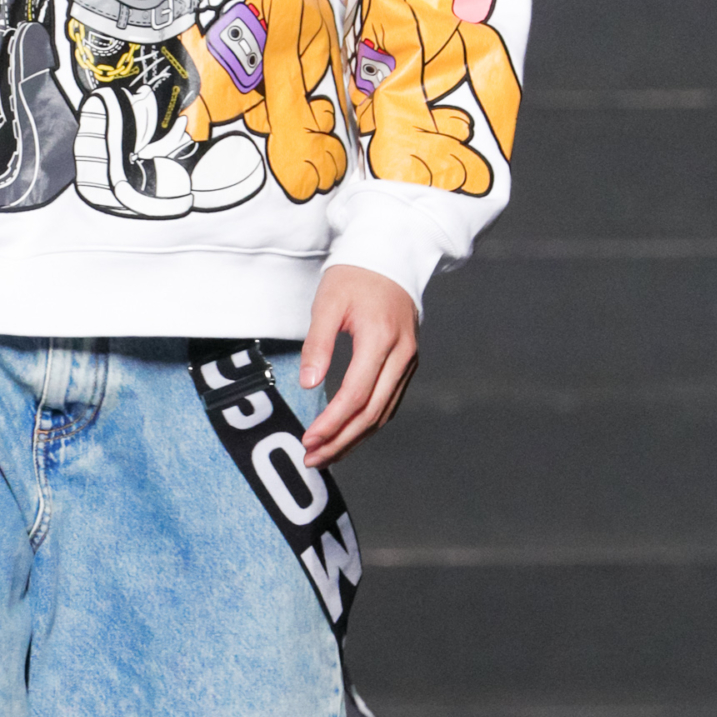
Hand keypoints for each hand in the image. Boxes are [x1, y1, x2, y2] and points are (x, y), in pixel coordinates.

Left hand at [298, 265, 417, 467]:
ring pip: (383, 413)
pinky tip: (348, 435)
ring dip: (354, 439)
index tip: (308, 440)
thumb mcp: (328, 302)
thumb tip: (309, 386)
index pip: (356, 395)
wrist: (391, 256)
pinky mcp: (407, 364)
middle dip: (341, 441)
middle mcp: (402, 355)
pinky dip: (368, 424)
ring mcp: (409, 361)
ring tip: (326, 456)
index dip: (332, 423)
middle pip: (373, 413)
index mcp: (381, 338)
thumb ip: (318, 344)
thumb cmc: (355, 275)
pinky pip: (389, 403)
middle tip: (313, 459)